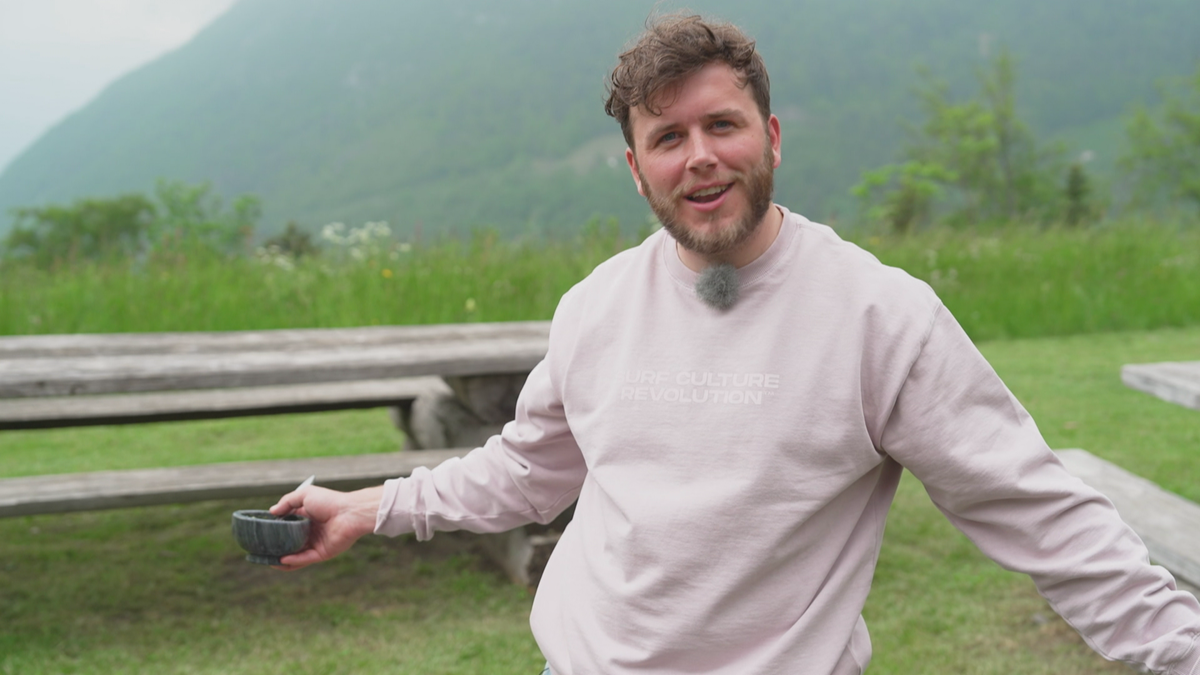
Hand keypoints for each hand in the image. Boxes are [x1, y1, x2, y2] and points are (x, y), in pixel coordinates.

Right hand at [268, 484, 384, 570]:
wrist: (349, 512)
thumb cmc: (329, 501)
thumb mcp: (304, 495)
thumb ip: (287, 502)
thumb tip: (271, 512)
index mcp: (307, 518)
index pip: (288, 526)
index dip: (276, 530)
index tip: (262, 533)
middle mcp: (311, 532)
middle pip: (290, 542)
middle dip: (277, 547)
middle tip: (262, 550)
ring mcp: (316, 543)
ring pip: (296, 555)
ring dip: (282, 559)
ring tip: (268, 560)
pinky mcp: (322, 553)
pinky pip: (305, 559)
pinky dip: (293, 561)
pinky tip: (281, 560)